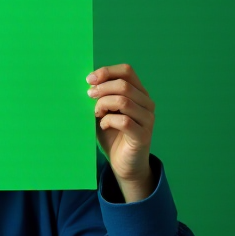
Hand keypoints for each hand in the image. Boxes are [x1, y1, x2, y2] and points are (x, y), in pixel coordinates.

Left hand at [86, 64, 154, 201]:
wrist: (123, 164)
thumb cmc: (112, 135)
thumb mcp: (103, 111)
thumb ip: (99, 97)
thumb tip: (87, 82)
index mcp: (139, 93)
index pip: (127, 71)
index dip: (107, 71)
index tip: (89, 80)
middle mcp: (147, 103)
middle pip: (124, 84)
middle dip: (102, 89)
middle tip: (88, 97)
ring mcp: (147, 119)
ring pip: (124, 101)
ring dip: (103, 104)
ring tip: (96, 113)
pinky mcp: (143, 135)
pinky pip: (124, 121)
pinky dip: (108, 121)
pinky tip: (103, 126)